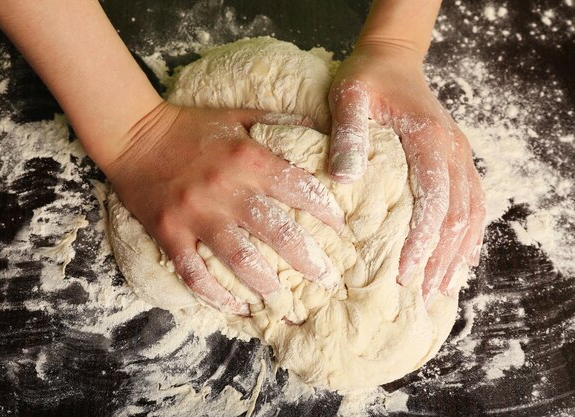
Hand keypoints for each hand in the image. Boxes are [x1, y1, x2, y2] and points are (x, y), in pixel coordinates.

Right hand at [105, 103, 344, 314]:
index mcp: (246, 157)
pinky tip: (235, 307)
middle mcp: (224, 189)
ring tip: (284, 301)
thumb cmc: (190, 126)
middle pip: (276, 232)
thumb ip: (276, 120)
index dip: (325, 210)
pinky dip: (214, 294)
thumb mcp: (236, 113)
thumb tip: (317, 126)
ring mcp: (195, 215)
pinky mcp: (169, 233)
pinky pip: (194, 272)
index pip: (298, 187)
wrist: (133, 134)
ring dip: (265, 283)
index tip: (341, 229)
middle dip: (308, 259)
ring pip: (238, 258)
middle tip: (328, 280)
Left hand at [328, 43, 485, 301]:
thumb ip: (348, 134)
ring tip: (441, 287)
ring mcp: (459, 155)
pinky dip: (469, 234)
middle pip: (458, 215)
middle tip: (423, 293)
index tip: (405, 272)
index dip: (422, 240)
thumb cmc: (366, 78)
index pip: (434, 201)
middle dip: (441, 257)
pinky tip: (459, 258)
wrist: (391, 58)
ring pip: (471, 213)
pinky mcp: (455, 159)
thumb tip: (345, 180)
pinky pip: (472, 202)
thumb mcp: (347, 97)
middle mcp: (454, 151)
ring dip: (458, 252)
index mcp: (430, 140)